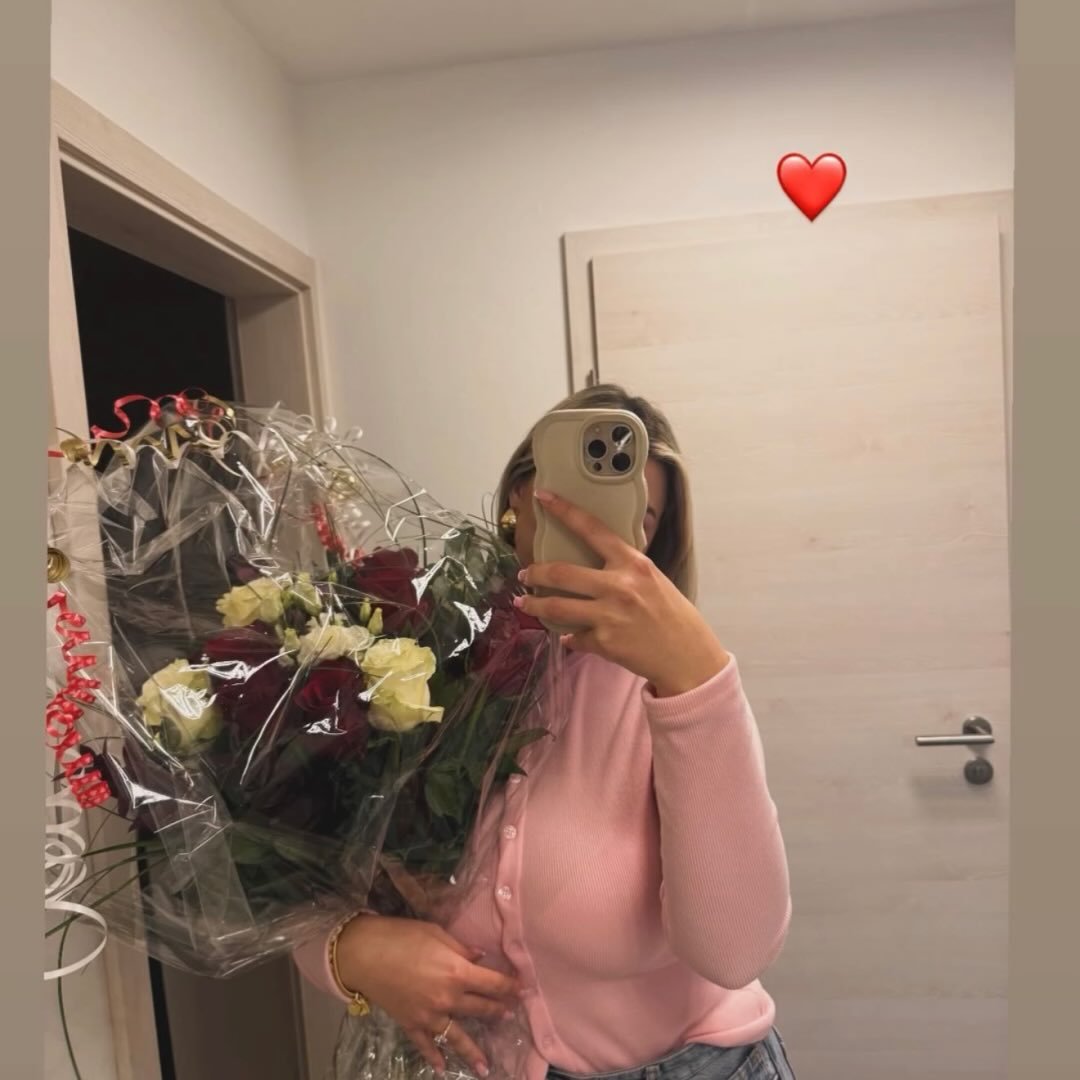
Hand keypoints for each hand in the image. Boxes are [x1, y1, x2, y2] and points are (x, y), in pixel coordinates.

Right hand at [336, 915, 520, 1076]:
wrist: (364, 954)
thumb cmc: (402, 936)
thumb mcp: (436, 933)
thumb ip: (461, 949)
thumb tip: (480, 957)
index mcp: (457, 972)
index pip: (492, 983)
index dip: (510, 986)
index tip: (523, 989)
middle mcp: (448, 998)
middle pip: (480, 1008)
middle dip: (498, 1012)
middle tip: (510, 1016)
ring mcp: (429, 1015)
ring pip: (457, 1037)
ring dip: (473, 1052)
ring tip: (487, 1066)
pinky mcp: (411, 1024)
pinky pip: (425, 1045)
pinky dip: (433, 1058)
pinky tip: (442, 1069)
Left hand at [517, 489, 729, 696]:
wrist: (688, 657)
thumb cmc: (674, 616)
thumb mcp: (653, 580)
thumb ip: (624, 569)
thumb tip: (596, 563)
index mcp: (633, 564)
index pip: (592, 529)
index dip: (564, 511)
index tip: (542, 497)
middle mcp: (619, 586)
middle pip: (561, 572)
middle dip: (534, 572)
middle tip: (523, 574)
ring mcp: (609, 616)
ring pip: (556, 606)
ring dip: (534, 604)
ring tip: (523, 602)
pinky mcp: (604, 643)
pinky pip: (573, 637)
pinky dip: (568, 637)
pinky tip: (567, 637)